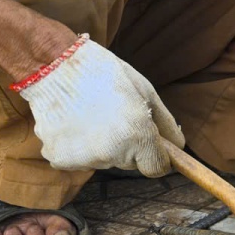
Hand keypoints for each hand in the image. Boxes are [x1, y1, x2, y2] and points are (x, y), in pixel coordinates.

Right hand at [15, 35, 184, 174]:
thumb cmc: (104, 74)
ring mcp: (84, 158)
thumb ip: (165, 123)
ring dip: (100, 144)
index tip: (148, 141)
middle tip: (111, 114)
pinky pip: (78, 158)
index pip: (156, 168)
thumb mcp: (145, 91)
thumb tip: (179, 146)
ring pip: (102, 160)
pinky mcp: (60, 160)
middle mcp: (111, 153)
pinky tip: (71, 122)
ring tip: (88, 114)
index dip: (155, 154)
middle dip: (126, 144)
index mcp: (137, 135)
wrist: (55, 66)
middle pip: (128, 163)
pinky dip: (76, 145)